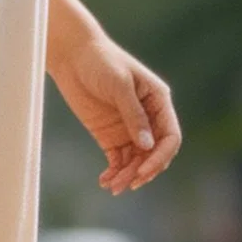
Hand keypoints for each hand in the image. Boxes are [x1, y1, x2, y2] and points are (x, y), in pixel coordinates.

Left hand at [47, 12, 180, 197]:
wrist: (72, 55)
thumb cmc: (100, 60)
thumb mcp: (119, 85)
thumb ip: (134, 115)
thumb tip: (147, 146)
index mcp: (158, 101)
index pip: (170, 136)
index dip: (161, 157)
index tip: (143, 171)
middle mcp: (148, 117)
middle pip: (155, 153)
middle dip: (144, 171)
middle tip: (128, 184)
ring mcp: (129, 128)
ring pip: (136, 160)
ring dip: (128, 175)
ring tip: (112, 186)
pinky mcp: (110, 134)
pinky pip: (118, 159)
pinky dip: (114, 171)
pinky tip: (105, 181)